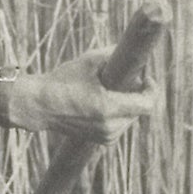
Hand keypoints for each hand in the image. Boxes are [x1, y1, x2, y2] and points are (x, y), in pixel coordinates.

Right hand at [2, 47, 159, 142]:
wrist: (41, 106)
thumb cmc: (63, 81)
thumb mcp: (89, 61)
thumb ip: (114, 54)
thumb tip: (133, 52)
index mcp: (108, 108)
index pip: (147, 104)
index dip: (152, 89)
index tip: (146, 77)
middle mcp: (110, 127)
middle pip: (140, 109)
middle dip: (137, 93)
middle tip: (126, 78)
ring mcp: (107, 137)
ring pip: (132, 117)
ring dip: (128, 103)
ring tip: (110, 91)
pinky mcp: (103, 141)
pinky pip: (122, 124)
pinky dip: (119, 113)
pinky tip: (104, 102)